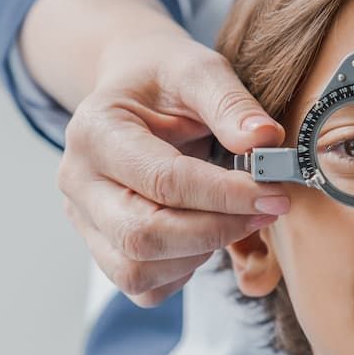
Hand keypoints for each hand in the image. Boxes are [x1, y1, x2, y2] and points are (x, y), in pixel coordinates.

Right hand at [57, 27, 290, 306]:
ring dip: (200, 253)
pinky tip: (207, 234)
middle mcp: (78, 181)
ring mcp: (85, 219)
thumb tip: (265, 140)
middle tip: (266, 211)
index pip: (163, 181)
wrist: (134, 88)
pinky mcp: (101, 245)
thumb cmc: (165, 79)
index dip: (226, 194)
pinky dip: (182, 270)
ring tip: (235, 218)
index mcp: (95, 132)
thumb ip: (230, 103)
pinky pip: (142, 285)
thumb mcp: (197, 69)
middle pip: (142, 236)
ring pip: (137, 270)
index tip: (275, 194)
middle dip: (216, 230)